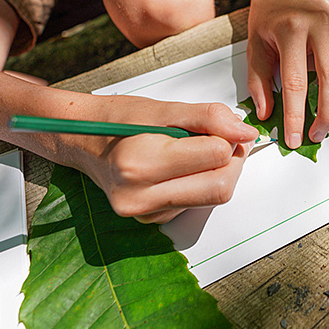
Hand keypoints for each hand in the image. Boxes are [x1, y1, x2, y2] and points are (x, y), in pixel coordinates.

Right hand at [72, 98, 259, 223]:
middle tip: (224, 139)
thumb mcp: (165, 108)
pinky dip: (200, 183)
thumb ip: (209, 117)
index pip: (216, 156)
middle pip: (220, 187)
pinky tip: (182, 167)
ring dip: (218, 172)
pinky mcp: (152, 221)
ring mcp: (145, 213)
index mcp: (141, 164)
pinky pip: (195, 204)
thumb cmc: (120, 120)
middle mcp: (140, 196)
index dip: (229, 138)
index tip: (224, 126)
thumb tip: (246, 132)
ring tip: (199, 150)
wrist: (82, 141)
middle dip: (232, 161)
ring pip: (212, 198)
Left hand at [246, 0, 328, 148]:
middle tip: (317, 133)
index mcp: (292, 30)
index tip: (294, 138)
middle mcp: (321, 26)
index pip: (295, 82)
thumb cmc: (268, 15)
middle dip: (327, 114)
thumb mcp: (253, 47)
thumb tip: (267, 114)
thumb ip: (258, 83)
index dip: (295, 116)